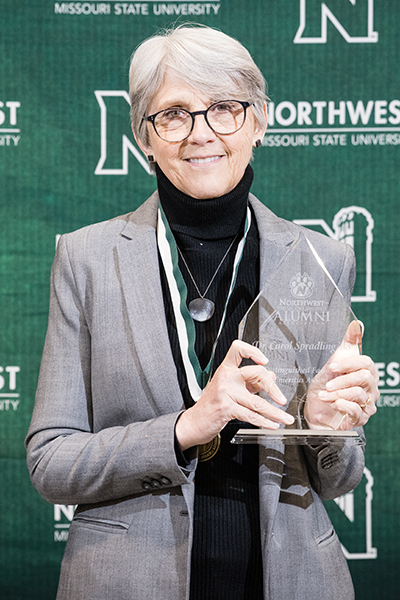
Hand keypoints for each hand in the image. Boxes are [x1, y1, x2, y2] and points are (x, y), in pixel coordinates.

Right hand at [175, 340, 294, 450]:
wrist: (194, 422)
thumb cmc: (211, 405)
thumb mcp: (229, 388)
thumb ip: (249, 382)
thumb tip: (270, 376)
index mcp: (226, 369)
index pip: (238, 349)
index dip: (253, 351)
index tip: (265, 361)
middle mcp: (226, 377)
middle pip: (257, 374)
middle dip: (274, 389)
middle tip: (282, 399)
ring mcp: (225, 392)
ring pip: (258, 401)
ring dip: (275, 412)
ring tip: (285, 418)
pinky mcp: (226, 408)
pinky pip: (251, 414)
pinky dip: (265, 421)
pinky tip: (272, 424)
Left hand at [304, 321, 378, 429]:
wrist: (314, 411)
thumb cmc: (325, 387)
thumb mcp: (332, 364)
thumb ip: (347, 345)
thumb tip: (356, 324)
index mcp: (366, 374)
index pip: (367, 363)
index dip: (349, 363)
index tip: (333, 366)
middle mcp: (370, 389)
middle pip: (365, 378)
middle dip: (343, 380)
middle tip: (328, 383)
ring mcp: (366, 405)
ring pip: (359, 395)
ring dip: (337, 393)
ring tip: (324, 395)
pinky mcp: (359, 419)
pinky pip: (356, 411)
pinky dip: (342, 405)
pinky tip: (333, 403)